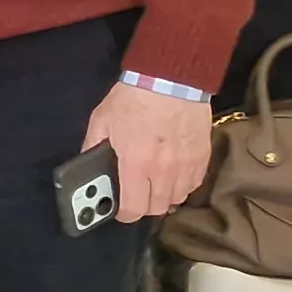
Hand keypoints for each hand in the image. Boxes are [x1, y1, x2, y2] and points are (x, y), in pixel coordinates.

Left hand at [86, 80, 213, 221]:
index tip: (119, 210)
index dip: (124, 214)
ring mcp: (186, 164)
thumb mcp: (101, 120)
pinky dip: (182, 186)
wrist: (171, 78)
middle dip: (143, 206)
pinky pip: (194, 184)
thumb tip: (88, 166)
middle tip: (135, 196)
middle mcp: (163, 170)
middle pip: (157, 208)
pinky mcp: (202, 156)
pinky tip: (173, 176)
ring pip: (177, 199)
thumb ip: (93, 147)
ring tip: (153, 186)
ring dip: (164, 197)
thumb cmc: (133, 98)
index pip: (133, 208)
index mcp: (136, 163)